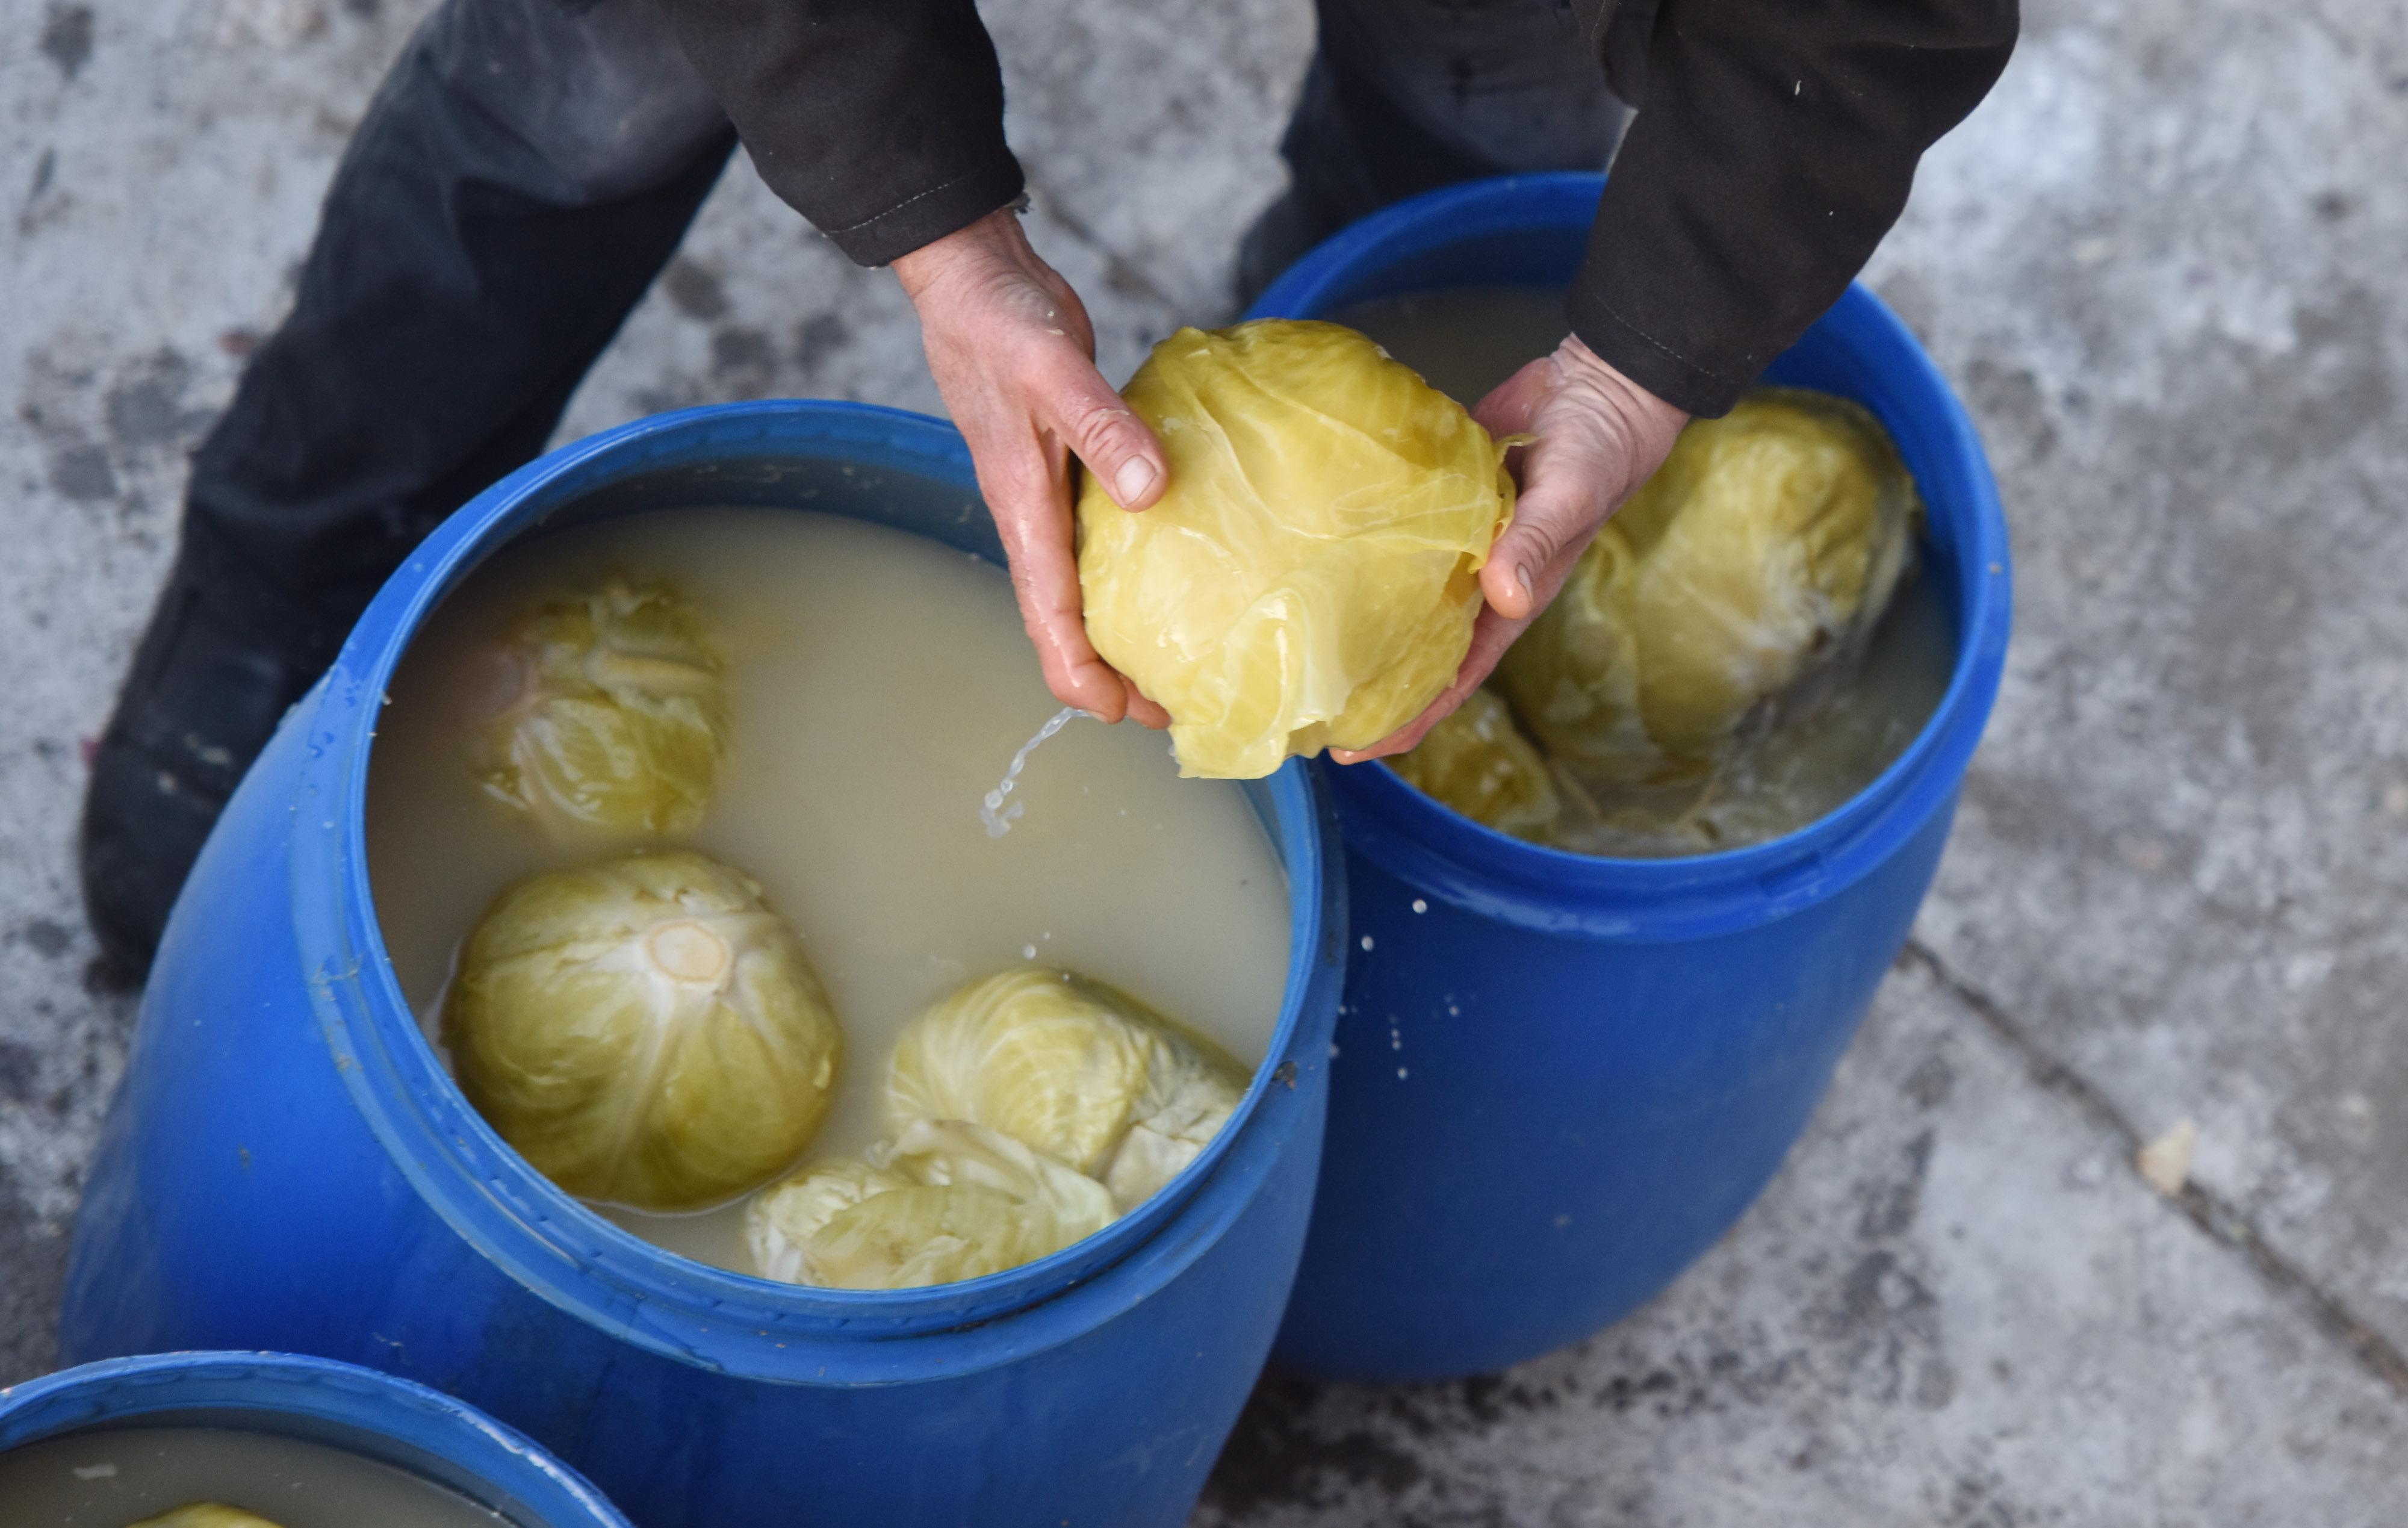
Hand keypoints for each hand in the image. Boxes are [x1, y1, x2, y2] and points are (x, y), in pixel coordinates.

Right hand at [892, 206, 1171, 726]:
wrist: (975, 275)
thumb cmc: (999, 321)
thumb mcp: (1054, 368)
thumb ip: (1104, 429)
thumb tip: (1151, 493)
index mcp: (1022, 508)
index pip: (1048, 619)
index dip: (1085, 677)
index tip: (1133, 714)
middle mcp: (1034, 515)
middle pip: (1066, 620)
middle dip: (1114, 673)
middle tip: (1178, 705)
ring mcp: (1052, 492)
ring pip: (1083, 584)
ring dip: (1124, 627)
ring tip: (1185, 654)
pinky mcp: (1073, 463)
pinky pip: (1101, 537)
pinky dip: (1134, 567)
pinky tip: (1181, 566)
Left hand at [1329, 334, 1687, 762]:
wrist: (1599, 388)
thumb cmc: (1598, 454)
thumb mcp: (1569, 501)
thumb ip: (1533, 545)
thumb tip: (1502, 595)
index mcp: (1509, 602)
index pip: (1451, 678)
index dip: (1407, 718)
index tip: (1354, 750)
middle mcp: (1476, 582)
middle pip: (1414, 648)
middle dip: (1366, 683)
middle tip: (1304, 708)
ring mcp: (1455, 543)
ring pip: (1399, 595)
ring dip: (1356, 619)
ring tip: (1295, 640)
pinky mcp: (1438, 501)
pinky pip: (1395, 535)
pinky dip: (1361, 549)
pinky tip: (1315, 555)